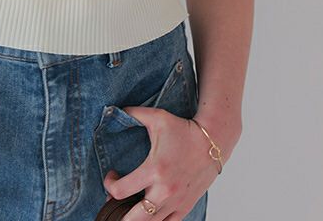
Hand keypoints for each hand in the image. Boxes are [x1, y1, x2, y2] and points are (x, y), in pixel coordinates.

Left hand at [102, 107, 227, 219]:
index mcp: (154, 170)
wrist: (212, 142)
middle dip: (118, 214)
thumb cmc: (184, 129)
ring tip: (129, 207)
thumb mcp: (157, 116)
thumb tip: (114, 111)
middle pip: (134, 218)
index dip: (109, 185)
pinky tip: (148, 212)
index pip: (121, 191)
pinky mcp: (185, 207)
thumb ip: (133, 114)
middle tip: (114, 202)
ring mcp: (176, 202)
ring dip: (136, 217)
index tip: (111, 176)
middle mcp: (165, 191)